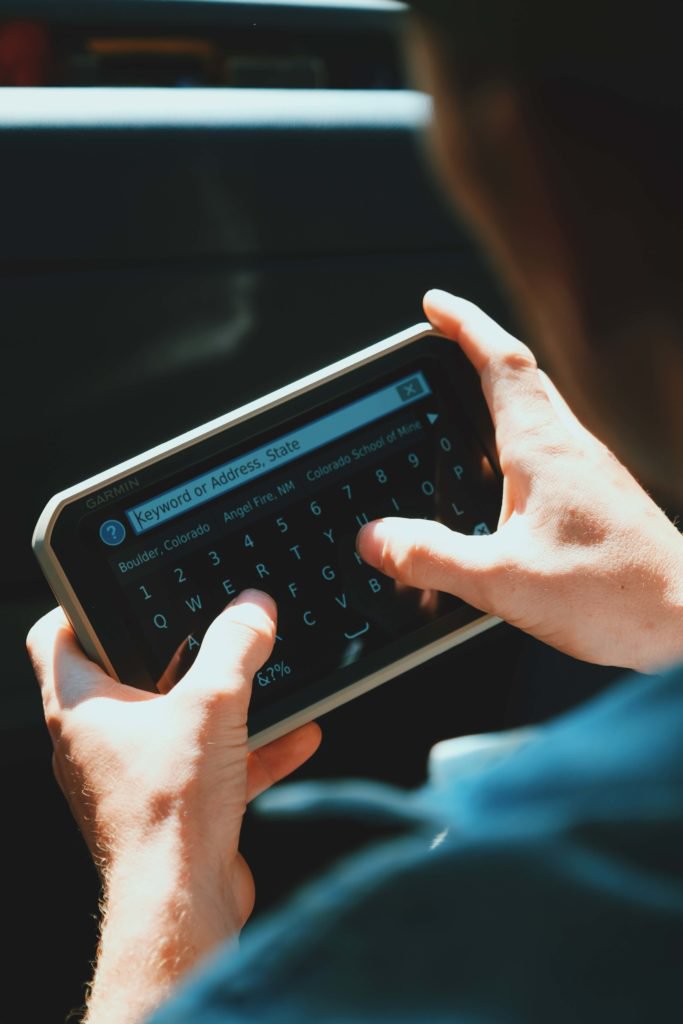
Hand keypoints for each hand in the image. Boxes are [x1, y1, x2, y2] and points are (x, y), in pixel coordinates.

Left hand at [27, 591, 320, 1023]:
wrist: (183, 904)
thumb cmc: (168, 813)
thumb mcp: (213, 704)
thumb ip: (236, 646)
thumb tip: (252, 609)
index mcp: (81, 706)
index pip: (56, 635)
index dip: (85, 605)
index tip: (125, 590)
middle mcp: (95, 742)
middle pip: (123, 675)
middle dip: (171, 654)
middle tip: (206, 631)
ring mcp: (130, 777)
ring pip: (171, 722)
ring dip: (218, 704)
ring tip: (260, 682)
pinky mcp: (167, 808)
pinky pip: (206, 764)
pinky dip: (246, 749)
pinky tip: (295, 736)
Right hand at [358, 290, 682, 673]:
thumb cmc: (614, 594)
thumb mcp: (501, 579)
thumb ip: (431, 556)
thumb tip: (376, 539)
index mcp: (543, 447)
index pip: (501, 361)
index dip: (464, 325)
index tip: (434, 305)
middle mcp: (571, 446)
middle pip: (523, 375)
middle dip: (479, 349)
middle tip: (444, 342)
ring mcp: (591, 470)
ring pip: (540, 410)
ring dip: (502, 393)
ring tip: (464, 405)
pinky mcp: (600, 498)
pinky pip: (551, 449)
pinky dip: (518, 441)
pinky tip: (505, 481)